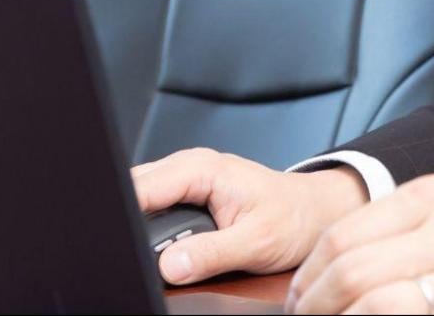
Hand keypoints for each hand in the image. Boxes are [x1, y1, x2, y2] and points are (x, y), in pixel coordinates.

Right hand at [131, 147, 370, 285]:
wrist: (314, 212)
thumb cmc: (294, 218)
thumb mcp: (256, 241)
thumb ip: (211, 253)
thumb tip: (170, 266)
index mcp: (202, 169)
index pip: (143, 187)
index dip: (125, 213)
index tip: (119, 240)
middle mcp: (189, 167)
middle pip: (133, 189)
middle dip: (127, 217)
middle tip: (127, 249)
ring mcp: (185, 179)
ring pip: (140, 196)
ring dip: (137, 221)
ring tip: (142, 246)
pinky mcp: (186, 195)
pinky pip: (153, 205)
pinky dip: (148, 223)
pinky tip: (154, 242)